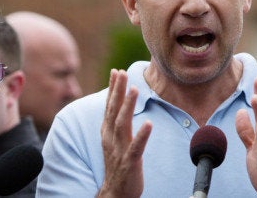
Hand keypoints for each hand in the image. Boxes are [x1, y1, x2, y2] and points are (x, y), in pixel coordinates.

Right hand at [98, 69, 151, 197]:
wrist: (115, 192)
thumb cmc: (118, 163)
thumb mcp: (114, 140)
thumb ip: (116, 121)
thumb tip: (118, 101)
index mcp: (107, 132)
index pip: (109, 107)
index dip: (113, 89)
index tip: (117, 71)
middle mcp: (111, 139)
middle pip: (114, 111)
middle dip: (118, 91)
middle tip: (122, 73)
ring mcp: (119, 151)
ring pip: (122, 125)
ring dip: (128, 106)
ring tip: (134, 90)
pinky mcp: (129, 163)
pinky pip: (136, 148)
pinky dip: (141, 135)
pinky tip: (148, 123)